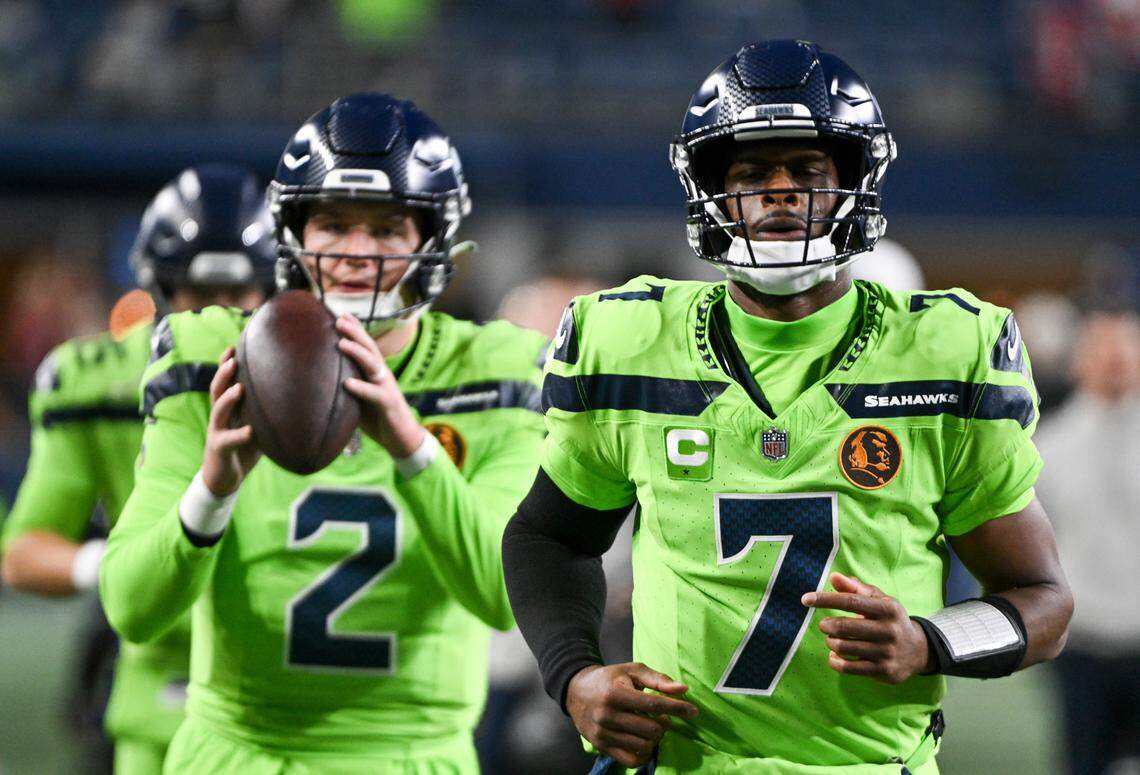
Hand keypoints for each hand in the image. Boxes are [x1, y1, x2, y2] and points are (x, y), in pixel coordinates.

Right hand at [201, 347, 260, 495]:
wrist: (224, 477)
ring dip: (228, 399)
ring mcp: (217, 432)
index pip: (225, 381)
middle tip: (233, 358)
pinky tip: (251, 431)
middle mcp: (220, 416)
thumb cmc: (244, 447)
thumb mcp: (257, 425)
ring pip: (218, 411)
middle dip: (223, 373)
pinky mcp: (219, 449)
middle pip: (217, 389)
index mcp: (229, 408)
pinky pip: (229, 441)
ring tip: (239, 388)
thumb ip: (269, 412)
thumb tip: (300, 397)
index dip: (226, 363)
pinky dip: (240, 435)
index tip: (235, 345)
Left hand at [335, 314, 423, 457]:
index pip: (366, 346)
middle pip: (369, 348)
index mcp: (375, 372)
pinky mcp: (388, 404)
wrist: (401, 439)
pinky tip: (348, 383)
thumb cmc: (378, 418)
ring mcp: (386, 388)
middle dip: (355, 333)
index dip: (355, 330)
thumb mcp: (359, 399)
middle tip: (339, 320)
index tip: (340, 315)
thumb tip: (320, 382)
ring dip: (358, 353)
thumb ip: (347, 387)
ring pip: (373, 365)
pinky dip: (361, 387)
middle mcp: (382, 375)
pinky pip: (374, 394)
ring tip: (342, 344)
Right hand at [566, 663, 698, 768]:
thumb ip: (657, 679)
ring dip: (655, 738)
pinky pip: (630, 760)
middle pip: (650, 729)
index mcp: (615, 693)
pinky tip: (644, 741)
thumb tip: (683, 690)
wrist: (575, 691)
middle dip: (664, 724)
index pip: (653, 704)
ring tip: (651, 727)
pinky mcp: (601, 746)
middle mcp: (607, 715)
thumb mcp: (631, 670)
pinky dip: (644, 754)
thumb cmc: (609, 679)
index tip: (693, 711)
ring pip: (643, 746)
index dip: (677, 708)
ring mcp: (603, 734)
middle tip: (662, 717)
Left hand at [802, 572, 933, 683]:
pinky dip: (835, 661)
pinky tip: (834, 655)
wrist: (918, 650)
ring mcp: (886, 652)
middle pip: (845, 626)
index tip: (806, 599)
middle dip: (827, 626)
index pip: (850, 601)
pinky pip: (848, 667)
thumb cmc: (890, 620)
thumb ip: (855, 588)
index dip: (825, 599)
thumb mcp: (879, 601)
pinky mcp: (883, 670)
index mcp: (887, 609)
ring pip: (844, 647)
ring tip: (832, 639)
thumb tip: (833, 577)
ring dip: (831, 643)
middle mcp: (889, 630)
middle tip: (824, 626)